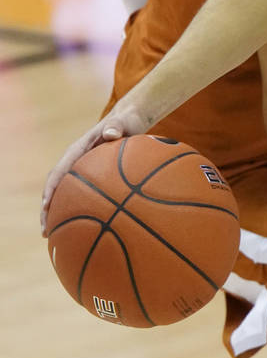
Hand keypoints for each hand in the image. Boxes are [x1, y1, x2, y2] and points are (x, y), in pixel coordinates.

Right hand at [41, 106, 148, 235]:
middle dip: (48, 210)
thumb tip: (111, 133)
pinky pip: (82, 195)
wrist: (130, 120)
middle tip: (46, 231)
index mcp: (78, 150)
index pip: (59, 171)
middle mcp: (76, 162)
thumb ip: (115, 126)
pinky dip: (78, 210)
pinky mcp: (92, 176)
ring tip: (55, 236)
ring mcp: (82, 170)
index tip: (46, 205)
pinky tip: (85, 229)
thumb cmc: (126, 121)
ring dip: (58, 214)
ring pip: (65, 194)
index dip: (51, 188)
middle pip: (56, 188)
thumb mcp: (122, 122)